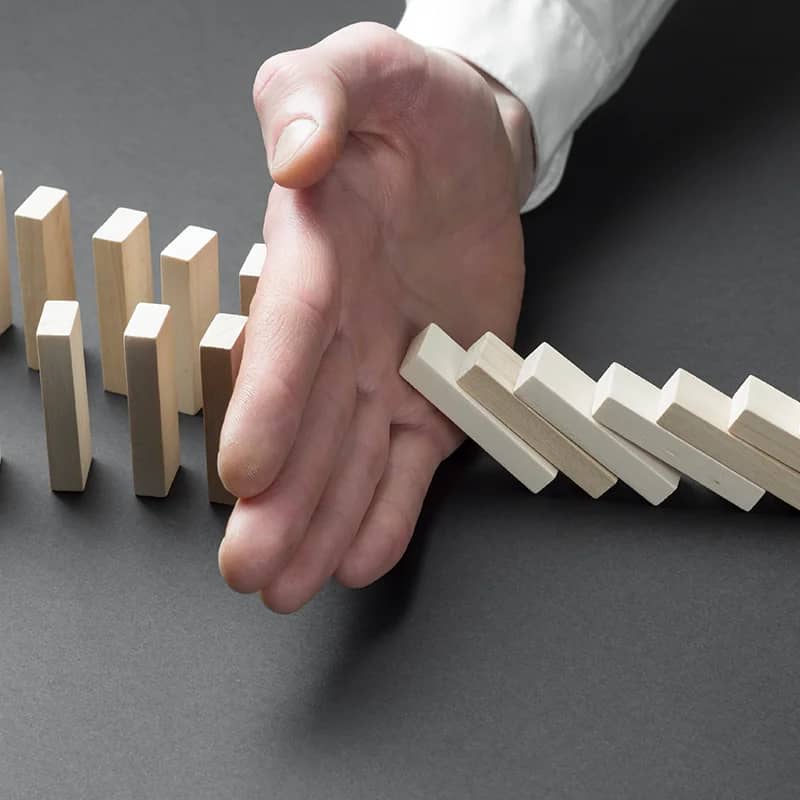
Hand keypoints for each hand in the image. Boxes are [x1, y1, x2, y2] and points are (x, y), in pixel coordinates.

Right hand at [217, 22, 531, 611]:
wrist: (470, 152)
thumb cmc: (412, 112)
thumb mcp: (364, 71)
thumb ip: (315, 96)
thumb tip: (295, 156)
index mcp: (316, 256)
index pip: (289, 336)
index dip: (269, 400)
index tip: (248, 470)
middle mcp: (342, 326)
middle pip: (309, 421)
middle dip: (281, 499)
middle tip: (252, 570)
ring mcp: (388, 367)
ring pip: (353, 457)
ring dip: (324, 523)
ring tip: (293, 587)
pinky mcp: (437, 391)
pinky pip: (412, 459)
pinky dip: (391, 509)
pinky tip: (361, 557)